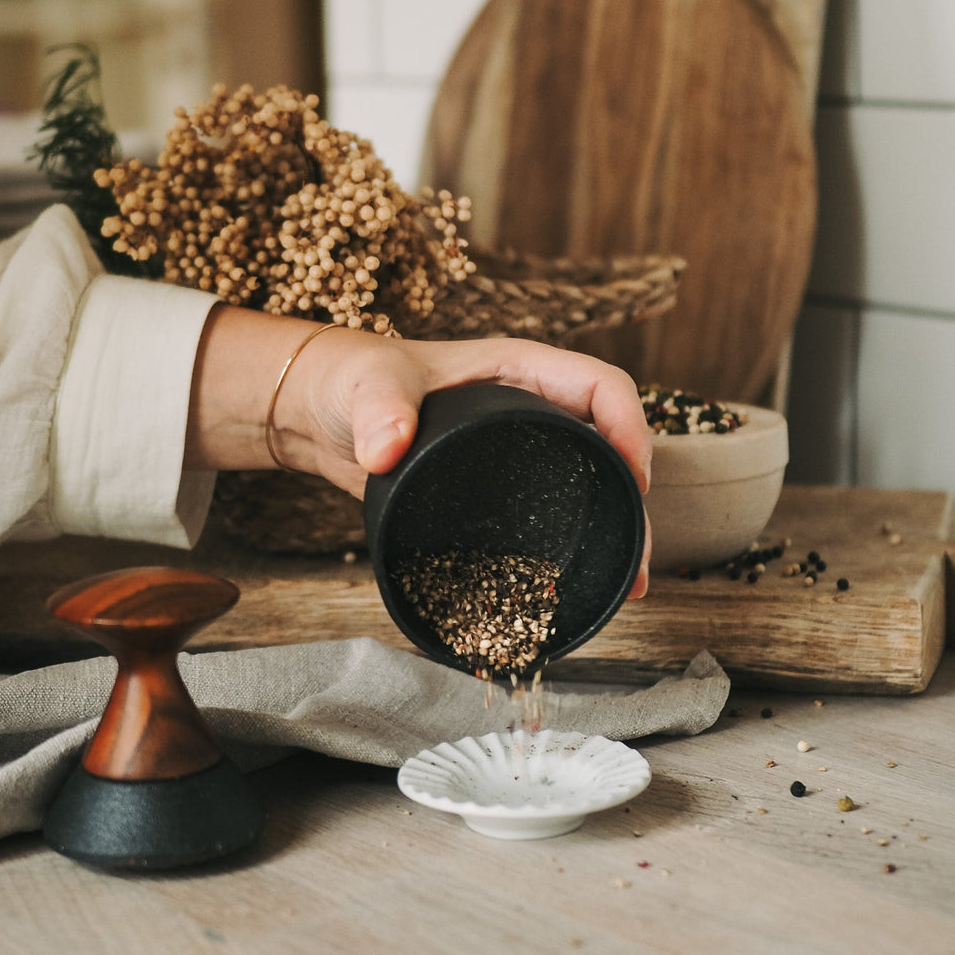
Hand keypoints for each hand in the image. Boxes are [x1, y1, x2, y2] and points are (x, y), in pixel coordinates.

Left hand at [186, 307, 651, 596]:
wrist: (319, 411)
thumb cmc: (347, 379)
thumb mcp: (365, 386)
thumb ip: (377, 409)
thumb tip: (387, 447)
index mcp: (520, 368)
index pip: (601, 386)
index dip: (630, 427)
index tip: (635, 480)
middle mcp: (531, 405)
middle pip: (608, 446)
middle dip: (633, 500)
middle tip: (635, 559)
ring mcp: (520, 445)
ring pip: (589, 482)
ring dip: (615, 528)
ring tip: (626, 585)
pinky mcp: (500, 483)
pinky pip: (555, 506)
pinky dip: (574, 542)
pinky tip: (577, 583)